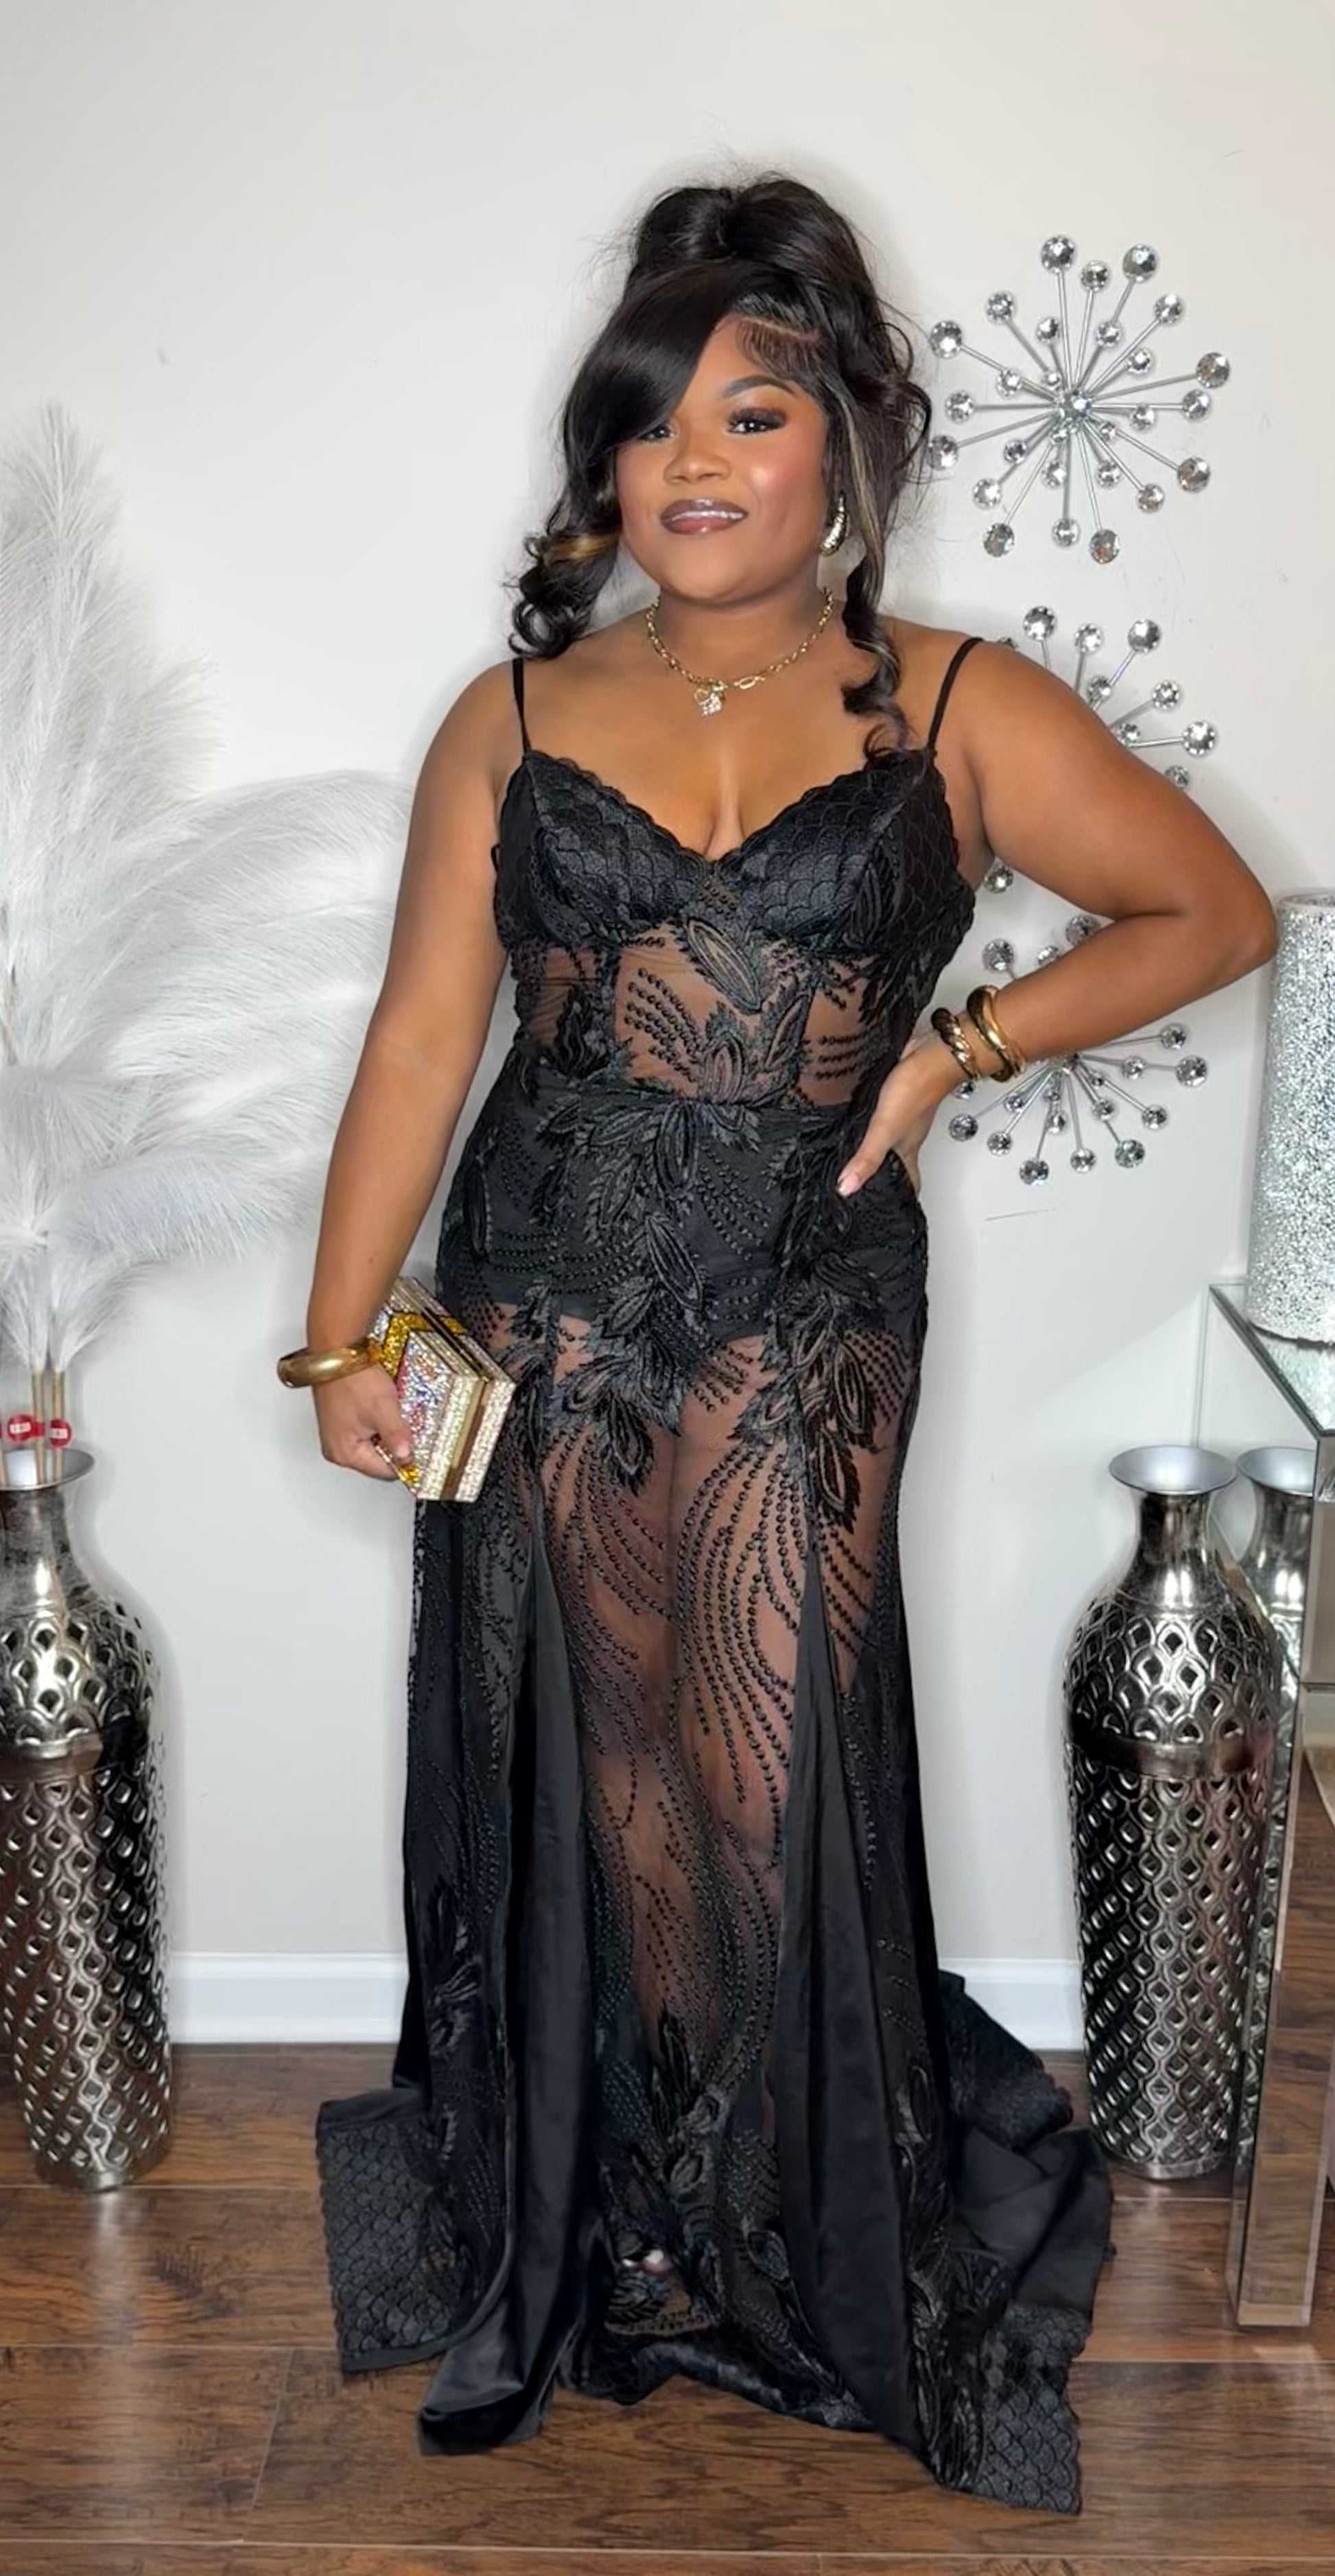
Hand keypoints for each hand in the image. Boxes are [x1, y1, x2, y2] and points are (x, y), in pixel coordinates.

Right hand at [312, 1363, 413, 1480]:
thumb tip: (407, 1457)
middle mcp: (337, 1449)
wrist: (336, 1351)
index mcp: (345, 1453)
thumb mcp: (384, 1409)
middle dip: (395, 1443)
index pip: (385, 1472)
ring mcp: (337, 1435)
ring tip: (391, 1412)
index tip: (418, 1446)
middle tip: (405, 1424)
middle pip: (379, 1459)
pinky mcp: (340, 1422)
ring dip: (387, 1432)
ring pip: (374, 1444)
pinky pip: (366, 1431)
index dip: (405, 1459)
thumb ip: (397, 1437)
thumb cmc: (352, 1378)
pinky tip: (382, 1408)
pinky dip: (378, 1423)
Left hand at [835, 1033, 957, 1197]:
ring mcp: (900, 1116)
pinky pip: (880, 1117)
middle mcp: (904, 1136)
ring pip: (887, 1140)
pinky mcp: (893, 1096)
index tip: (888, 1210)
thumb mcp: (885, 1130)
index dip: (901, 1197)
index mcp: (906, 1150)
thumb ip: (867, 1158)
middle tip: (861, 1186)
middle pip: (896, 1163)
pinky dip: (869, 1123)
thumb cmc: (916, 1089)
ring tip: (852, 1157)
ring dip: (873, 1149)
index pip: (908, 1183)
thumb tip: (846, 1188)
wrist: (929, 1053)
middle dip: (881, 1175)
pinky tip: (854, 1120)